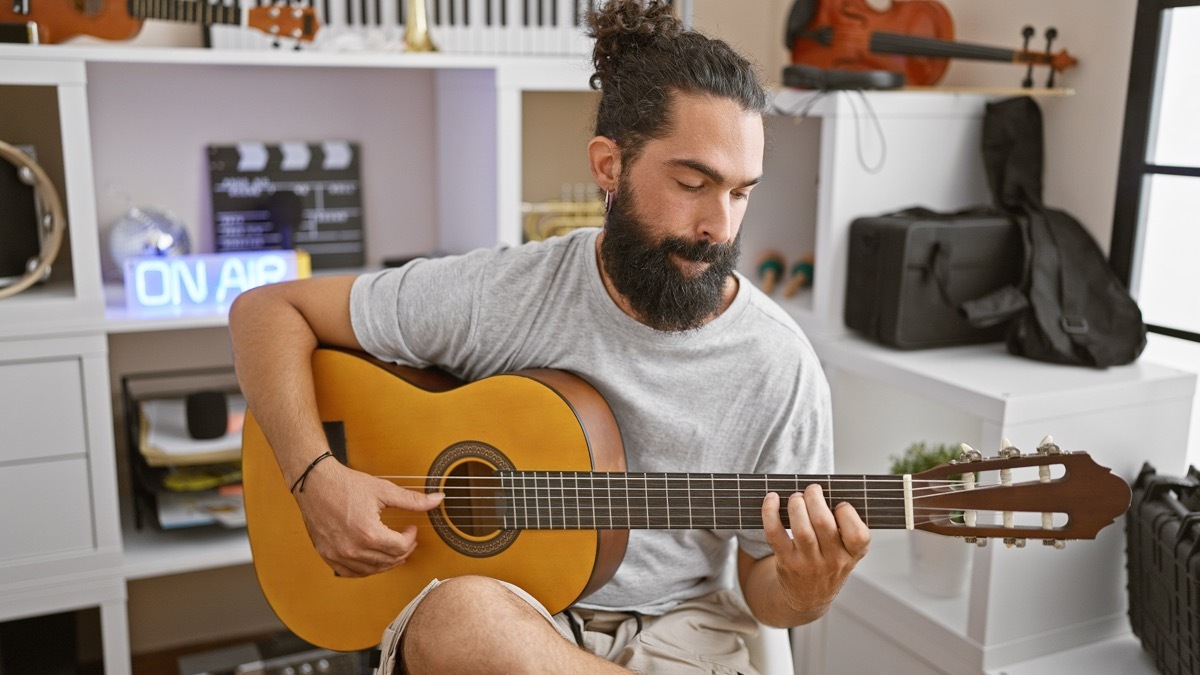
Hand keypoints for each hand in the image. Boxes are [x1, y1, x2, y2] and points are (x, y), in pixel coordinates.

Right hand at [294, 460, 443, 577]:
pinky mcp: (327, 555)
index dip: (411, 538)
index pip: (400, 547)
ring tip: (392, 548)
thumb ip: (412, 499)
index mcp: (368, 533)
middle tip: (406, 539)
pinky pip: (351, 573)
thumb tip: (439, 499)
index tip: (411, 528)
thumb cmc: (346, 484)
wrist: (315, 483)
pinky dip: (366, 569)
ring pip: (372, 570)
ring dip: (387, 561)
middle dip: (403, 550)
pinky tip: (372, 558)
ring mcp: (338, 555)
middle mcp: (352, 549)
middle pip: (389, 560)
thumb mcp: (383, 490)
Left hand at [761, 484, 869, 615]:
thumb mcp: (847, 553)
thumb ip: (846, 529)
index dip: (848, 514)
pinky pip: (775, 533)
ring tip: (796, 497)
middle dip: (815, 498)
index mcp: (853, 555)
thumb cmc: (829, 564)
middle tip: (812, 490)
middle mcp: (832, 562)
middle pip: (823, 523)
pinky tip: (772, 499)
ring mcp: (808, 564)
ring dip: (796, 505)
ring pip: (801, 529)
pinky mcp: (786, 562)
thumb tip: (828, 492)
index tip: (840, 504)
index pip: (858, 535)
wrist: (807, 597)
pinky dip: (770, 512)